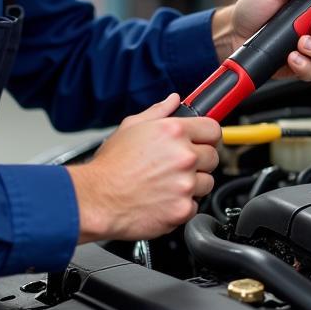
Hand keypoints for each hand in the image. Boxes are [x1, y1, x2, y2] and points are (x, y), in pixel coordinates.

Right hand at [69, 93, 220, 242]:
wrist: (97, 199)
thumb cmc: (110, 166)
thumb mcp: (130, 127)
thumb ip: (158, 111)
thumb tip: (173, 100)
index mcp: (174, 132)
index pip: (213, 129)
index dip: (207, 136)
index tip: (203, 142)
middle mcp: (184, 156)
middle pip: (213, 157)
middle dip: (199, 161)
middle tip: (177, 166)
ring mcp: (185, 184)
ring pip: (207, 183)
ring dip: (192, 184)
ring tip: (167, 184)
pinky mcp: (183, 208)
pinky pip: (195, 205)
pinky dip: (182, 205)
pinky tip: (163, 199)